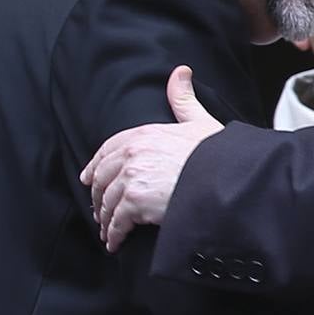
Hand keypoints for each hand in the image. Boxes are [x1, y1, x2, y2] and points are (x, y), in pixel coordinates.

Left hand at [79, 66, 223, 251]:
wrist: (224, 178)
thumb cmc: (217, 153)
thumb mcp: (199, 121)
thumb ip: (183, 99)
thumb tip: (180, 72)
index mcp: (143, 134)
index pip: (108, 149)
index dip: (95, 166)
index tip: (89, 178)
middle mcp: (132, 153)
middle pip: (102, 177)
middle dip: (98, 195)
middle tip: (99, 209)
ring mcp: (131, 178)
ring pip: (107, 202)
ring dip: (105, 219)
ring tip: (108, 231)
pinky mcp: (135, 202)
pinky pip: (117, 222)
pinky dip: (114, 235)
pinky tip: (114, 242)